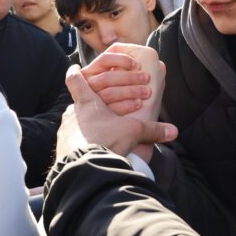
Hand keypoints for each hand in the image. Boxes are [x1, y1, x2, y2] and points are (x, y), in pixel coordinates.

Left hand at [57, 65, 177, 160]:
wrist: (87, 168)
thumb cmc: (108, 141)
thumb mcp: (134, 132)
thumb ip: (152, 130)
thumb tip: (173, 131)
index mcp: (86, 102)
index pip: (75, 79)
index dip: (75, 72)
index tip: (76, 67)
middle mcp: (71, 114)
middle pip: (78, 104)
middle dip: (90, 108)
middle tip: (102, 111)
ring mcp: (65, 132)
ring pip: (74, 124)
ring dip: (85, 127)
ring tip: (98, 135)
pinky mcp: (62, 149)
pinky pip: (70, 143)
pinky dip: (80, 144)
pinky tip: (91, 152)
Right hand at [80, 44, 153, 115]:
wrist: (132, 121)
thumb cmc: (134, 95)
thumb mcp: (130, 74)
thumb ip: (129, 61)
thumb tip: (134, 58)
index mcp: (94, 72)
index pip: (104, 60)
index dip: (121, 60)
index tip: (137, 65)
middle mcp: (88, 86)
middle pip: (106, 77)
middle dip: (129, 77)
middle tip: (146, 78)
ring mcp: (91, 102)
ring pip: (108, 93)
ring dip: (131, 91)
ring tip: (147, 92)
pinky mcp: (97, 117)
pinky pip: (110, 109)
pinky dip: (126, 105)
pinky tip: (139, 103)